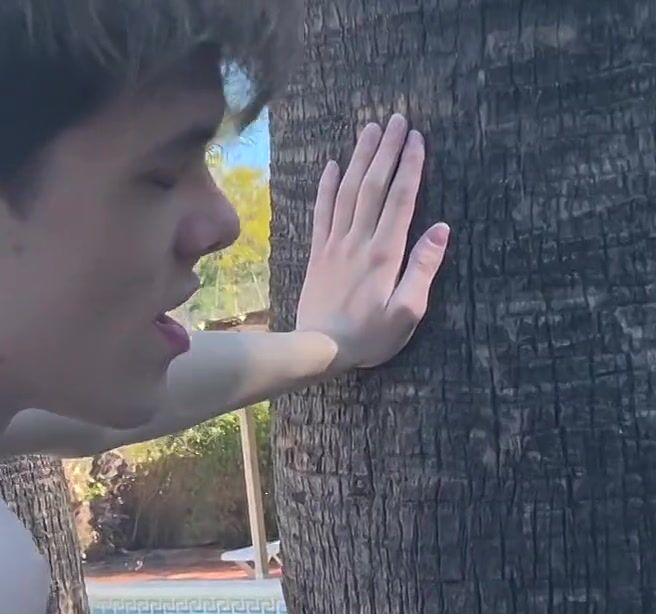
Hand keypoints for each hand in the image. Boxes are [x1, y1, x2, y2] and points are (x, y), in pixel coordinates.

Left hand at [296, 113, 450, 371]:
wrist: (318, 349)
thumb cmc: (370, 336)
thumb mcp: (408, 310)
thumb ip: (424, 268)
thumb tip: (441, 228)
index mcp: (385, 253)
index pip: (400, 199)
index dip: (410, 166)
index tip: (417, 138)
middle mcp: (358, 242)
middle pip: (373, 186)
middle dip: (387, 151)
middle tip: (397, 119)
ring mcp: (334, 245)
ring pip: (347, 192)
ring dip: (359, 159)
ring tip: (370, 130)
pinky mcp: (318, 253)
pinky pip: (322, 212)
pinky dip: (326, 186)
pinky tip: (331, 165)